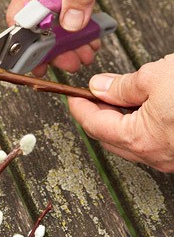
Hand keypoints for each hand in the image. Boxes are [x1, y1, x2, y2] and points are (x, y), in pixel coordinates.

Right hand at [7, 0, 140, 76]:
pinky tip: (89, 40)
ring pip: (53, 23)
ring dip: (67, 43)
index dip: (24, 39)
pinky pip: (68, 15)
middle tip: (69, 63)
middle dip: (52, 47)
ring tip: (83, 55)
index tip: (36, 59)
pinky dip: (78, 31)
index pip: (19, 12)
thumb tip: (69, 24)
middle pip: (36, 23)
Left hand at [68, 54, 173, 171]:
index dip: (80, 108)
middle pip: (109, 137)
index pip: (94, 125)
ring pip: (131, 142)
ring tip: (119, 96)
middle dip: (97, 114)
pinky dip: (140, 127)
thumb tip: (100, 87)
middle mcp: (154, 155)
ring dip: (120, 121)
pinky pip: (151, 143)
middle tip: (93, 94)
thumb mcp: (154, 78)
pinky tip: (143, 109)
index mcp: (139, 139)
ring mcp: (169, 158)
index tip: (73, 96)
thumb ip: (121, 85)